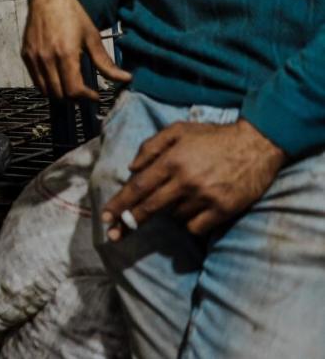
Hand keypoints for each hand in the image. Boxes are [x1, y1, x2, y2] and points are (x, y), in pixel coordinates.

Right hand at [22, 0, 130, 101]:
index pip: (73, 89)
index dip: (86, 97)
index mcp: (66, 54)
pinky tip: (57, 75)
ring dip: (59, 93)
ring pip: (45, 90)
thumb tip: (125, 79)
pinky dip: (46, 84)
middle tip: (84, 91)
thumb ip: (106, 63)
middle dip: (74, 97)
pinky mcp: (26, 55)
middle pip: (60, 94)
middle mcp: (47, 58)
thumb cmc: (71, 15)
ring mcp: (34, 57)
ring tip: (70, 85)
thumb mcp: (92, 38)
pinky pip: (35, 80)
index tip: (94, 96)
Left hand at [101, 120, 284, 240]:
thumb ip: (150, 147)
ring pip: (173, 217)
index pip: (138, 187)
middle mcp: (186, 180)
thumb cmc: (212, 136)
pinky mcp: (223, 210)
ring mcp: (205, 197)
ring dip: (169, 212)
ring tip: (181, 197)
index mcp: (172, 160)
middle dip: (130, 221)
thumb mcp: (178, 130)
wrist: (256, 144)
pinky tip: (194, 210)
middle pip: (149, 207)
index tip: (105, 218)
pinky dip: (189, 222)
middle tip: (116, 233)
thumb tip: (131, 169)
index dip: (119, 204)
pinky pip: (195, 227)